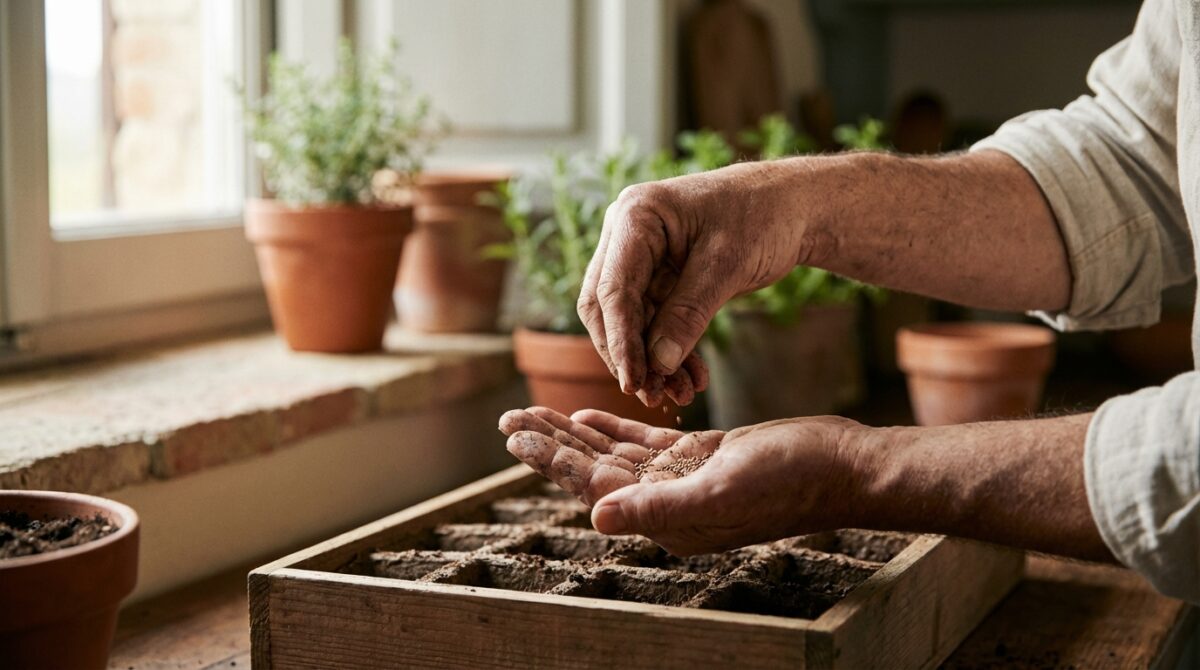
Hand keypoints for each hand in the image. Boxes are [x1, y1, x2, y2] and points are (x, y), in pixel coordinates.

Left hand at [498, 407, 872, 555]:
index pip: (593, 486)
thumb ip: (656, 507)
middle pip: (593, 469)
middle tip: (508, 419)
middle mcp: (666, 502)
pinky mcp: (700, 455)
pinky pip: (645, 442)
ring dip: (574, 432)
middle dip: (550, 443)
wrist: (841, 466)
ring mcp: (682, 478)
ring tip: (534, 412)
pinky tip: (586, 414)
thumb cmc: (790, 481)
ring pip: (613, 453)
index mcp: (665, 517)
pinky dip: (614, 428)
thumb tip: (594, 517)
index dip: (552, 459)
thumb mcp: (721, 489)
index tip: (515, 435)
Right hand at [576, 162, 811, 403]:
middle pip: (607, 308)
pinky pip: (654, 321)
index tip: (635, 383)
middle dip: (630, 355)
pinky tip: (691, 378)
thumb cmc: (762, 216)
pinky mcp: (658, 277)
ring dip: (653, 360)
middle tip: (652, 396)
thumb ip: (689, 313)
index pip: (613, 289)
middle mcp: (626, 235)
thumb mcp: (728, 265)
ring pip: (631, 321)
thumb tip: (659, 364)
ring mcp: (640, 257)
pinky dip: (670, 350)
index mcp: (635, 216)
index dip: (621, 341)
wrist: (792, 205)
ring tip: (680, 395)